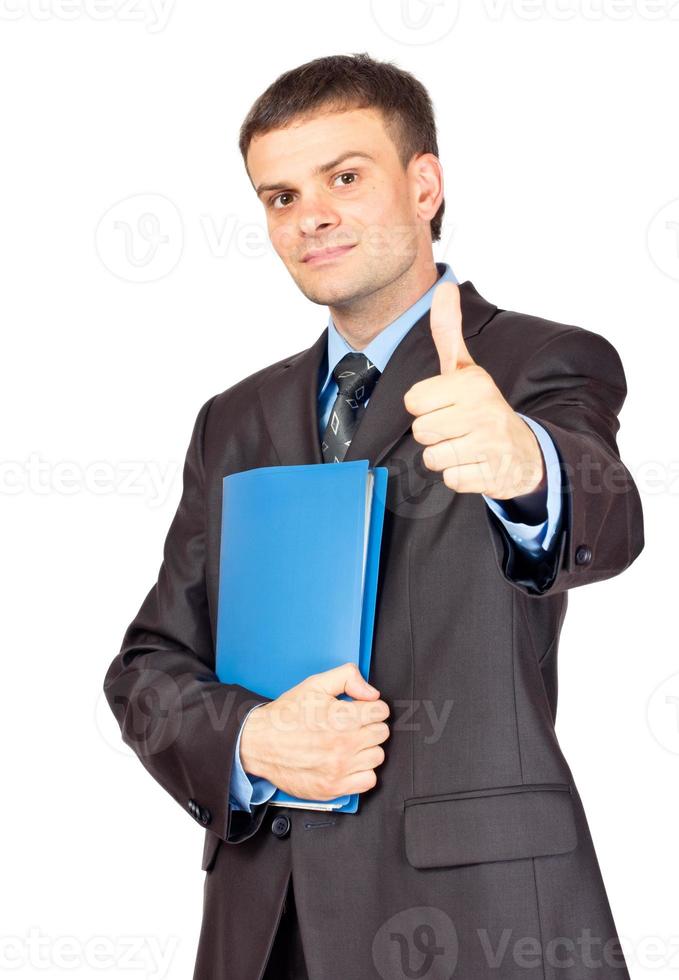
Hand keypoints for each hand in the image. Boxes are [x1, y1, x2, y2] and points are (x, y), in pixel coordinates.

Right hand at [239, 663, 389, 800]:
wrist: (260, 743)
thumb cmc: (285, 716)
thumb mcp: (315, 684)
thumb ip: (347, 678)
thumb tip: (371, 692)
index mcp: (342, 718)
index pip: (381, 711)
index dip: (371, 707)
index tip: (361, 710)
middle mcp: (344, 744)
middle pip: (382, 733)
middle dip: (370, 725)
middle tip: (353, 725)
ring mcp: (340, 768)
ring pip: (377, 757)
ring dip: (367, 749)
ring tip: (349, 743)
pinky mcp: (334, 787)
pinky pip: (368, 781)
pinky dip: (362, 772)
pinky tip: (348, 762)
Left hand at [403, 281, 544, 500]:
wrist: (524, 450)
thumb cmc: (483, 407)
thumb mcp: (466, 369)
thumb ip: (448, 332)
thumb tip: (444, 287)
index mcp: (471, 383)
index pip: (413, 401)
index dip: (424, 407)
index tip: (446, 405)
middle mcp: (482, 410)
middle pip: (420, 431)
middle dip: (433, 433)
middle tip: (456, 427)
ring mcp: (488, 445)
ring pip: (432, 458)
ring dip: (444, 456)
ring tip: (464, 445)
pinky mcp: (491, 475)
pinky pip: (450, 479)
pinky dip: (459, 476)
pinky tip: (475, 463)